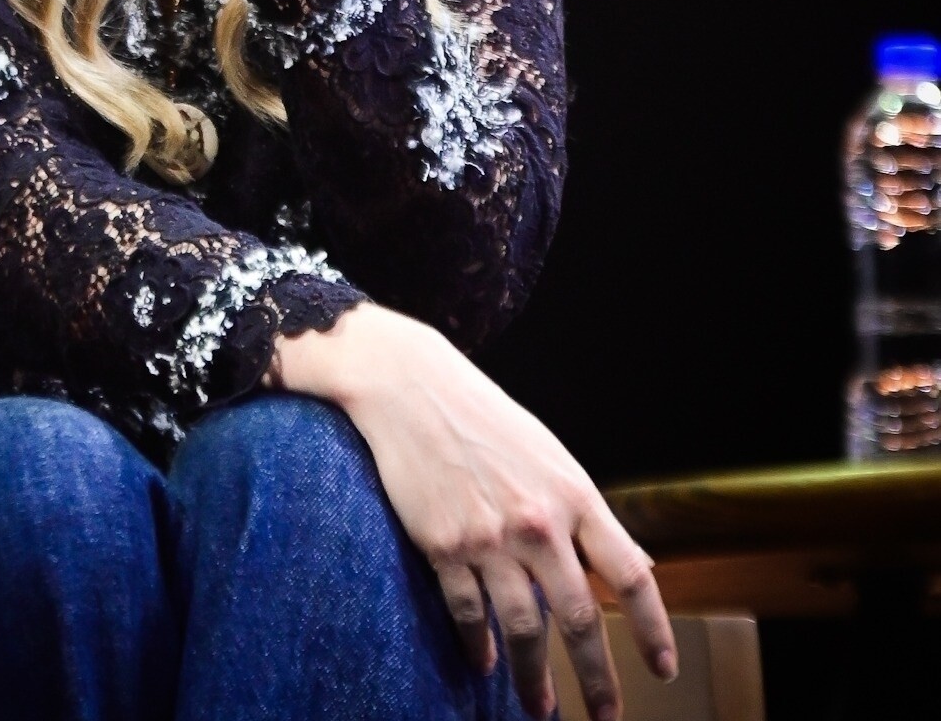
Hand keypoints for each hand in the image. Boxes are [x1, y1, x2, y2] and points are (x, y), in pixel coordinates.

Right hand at [275, 305, 677, 720]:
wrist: (412, 388)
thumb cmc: (487, 420)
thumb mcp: (551, 458)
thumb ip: (590, 516)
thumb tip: (638, 565)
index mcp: (573, 495)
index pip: (628, 574)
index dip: (651, 627)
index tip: (662, 669)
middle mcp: (538, 521)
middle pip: (579, 618)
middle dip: (597, 678)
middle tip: (607, 718)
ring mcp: (489, 536)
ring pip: (523, 628)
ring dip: (533, 678)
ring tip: (542, 710)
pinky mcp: (444, 545)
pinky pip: (468, 612)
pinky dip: (478, 644)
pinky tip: (484, 664)